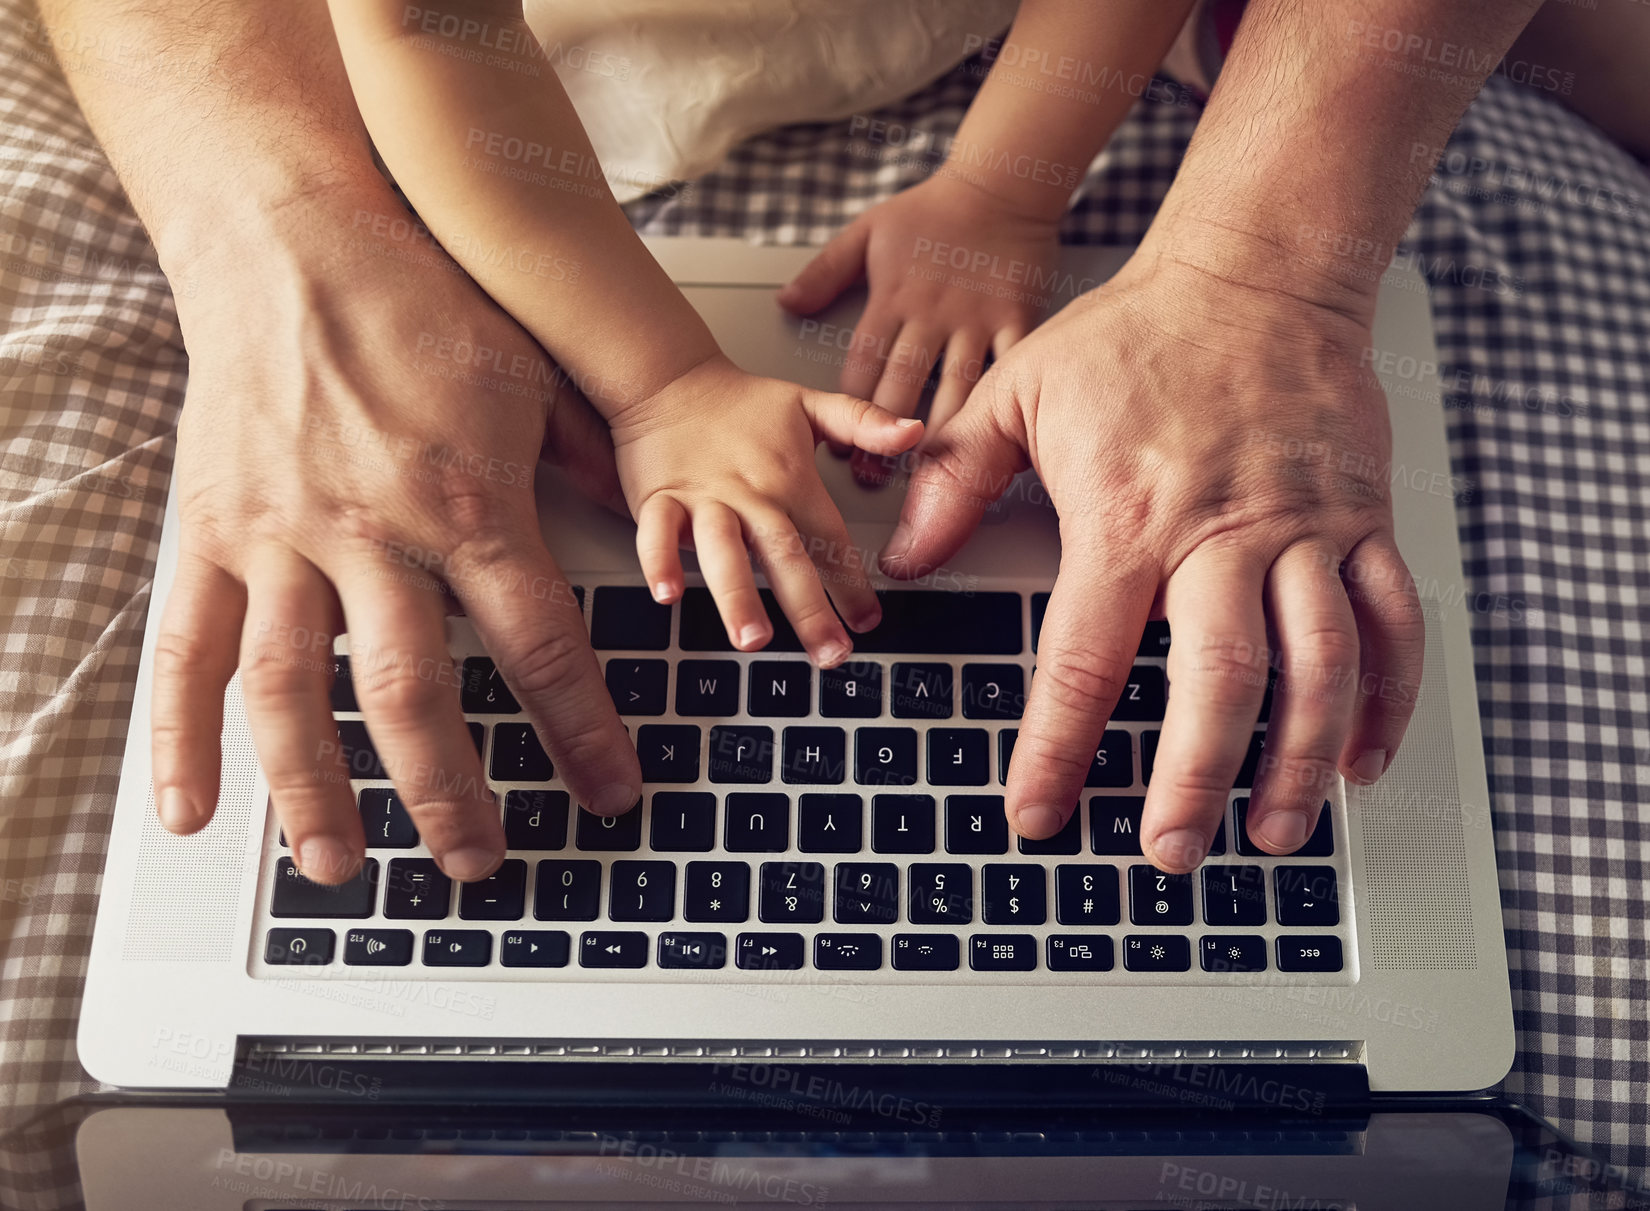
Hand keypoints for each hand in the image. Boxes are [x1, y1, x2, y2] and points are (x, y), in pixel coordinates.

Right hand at [154, 182, 641, 883]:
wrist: (301, 242)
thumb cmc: (426, 305)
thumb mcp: (535, 383)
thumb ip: (584, 474)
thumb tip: (648, 528)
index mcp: (468, 506)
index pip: (541, 648)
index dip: (582, 734)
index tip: (609, 794)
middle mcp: (373, 535)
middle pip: (413, 697)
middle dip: (450, 795)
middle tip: (480, 862)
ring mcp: (280, 539)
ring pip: (293, 693)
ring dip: (318, 793)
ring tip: (343, 868)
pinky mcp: (209, 532)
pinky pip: (186, 649)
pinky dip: (180, 738)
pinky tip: (192, 813)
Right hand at [610, 354, 922, 665]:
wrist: (668, 377)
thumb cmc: (739, 402)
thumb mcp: (810, 404)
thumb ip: (864, 421)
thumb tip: (915, 431)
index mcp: (790, 481)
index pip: (830, 540)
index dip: (851, 584)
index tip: (866, 623)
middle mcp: (750, 496)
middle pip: (784, 556)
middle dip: (808, 609)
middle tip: (828, 653)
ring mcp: (703, 499)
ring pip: (722, 551)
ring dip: (736, 595)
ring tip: (752, 639)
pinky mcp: (658, 498)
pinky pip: (656, 533)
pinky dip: (660, 561)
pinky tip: (667, 595)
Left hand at [778, 173, 1060, 482]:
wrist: (999, 185)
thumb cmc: (931, 211)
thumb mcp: (867, 232)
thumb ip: (825, 271)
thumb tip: (786, 302)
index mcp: (891, 298)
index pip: (863, 365)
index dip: (849, 410)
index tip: (840, 448)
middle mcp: (931, 313)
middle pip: (903, 386)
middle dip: (884, 436)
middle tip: (875, 479)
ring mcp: (976, 319)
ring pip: (956, 388)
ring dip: (938, 435)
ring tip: (929, 478)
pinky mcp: (1017, 318)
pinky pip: (1010, 367)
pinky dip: (1004, 402)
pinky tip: (997, 438)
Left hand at [880, 249, 1423, 871]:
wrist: (1257, 266)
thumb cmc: (1138, 330)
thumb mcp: (1021, 389)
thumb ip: (955, 478)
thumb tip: (904, 556)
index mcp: (1128, 515)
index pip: (1082, 658)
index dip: (1055, 749)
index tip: (1038, 814)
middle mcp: (1222, 533)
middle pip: (1217, 680)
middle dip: (1193, 780)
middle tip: (1170, 851)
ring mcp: (1302, 528)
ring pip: (1319, 663)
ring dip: (1298, 760)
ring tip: (1274, 833)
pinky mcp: (1360, 519)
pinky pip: (1392, 620)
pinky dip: (1386, 698)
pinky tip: (1361, 759)